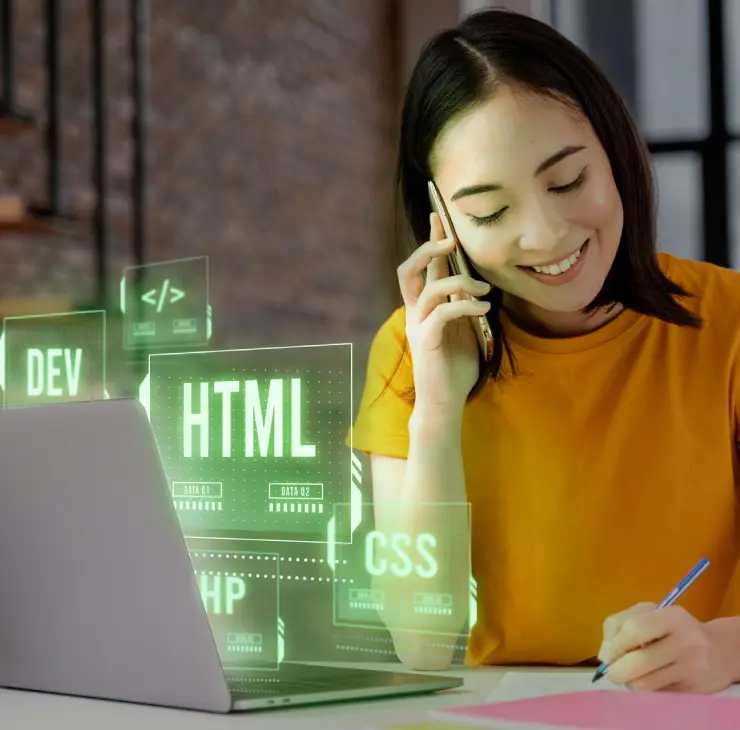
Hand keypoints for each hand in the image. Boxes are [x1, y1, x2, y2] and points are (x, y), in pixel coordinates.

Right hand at [397, 212, 490, 409]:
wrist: (445, 401)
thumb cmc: (455, 367)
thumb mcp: (464, 329)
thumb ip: (463, 304)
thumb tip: (475, 281)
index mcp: (422, 308)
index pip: (423, 268)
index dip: (430, 241)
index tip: (439, 217)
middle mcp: (415, 313)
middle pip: (409, 271)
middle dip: (429, 250)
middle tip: (451, 241)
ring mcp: (418, 326)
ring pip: (429, 289)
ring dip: (459, 282)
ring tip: (483, 289)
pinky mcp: (427, 341)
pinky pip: (443, 313)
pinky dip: (465, 305)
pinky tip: (483, 307)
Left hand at [598, 602, 733, 692]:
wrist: (719, 651)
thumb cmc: (674, 629)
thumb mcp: (649, 614)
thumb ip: (620, 625)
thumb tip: (603, 655)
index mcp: (672, 616)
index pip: (634, 629)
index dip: (615, 644)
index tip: (606, 656)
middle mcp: (686, 641)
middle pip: (638, 661)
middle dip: (616, 670)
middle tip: (611, 673)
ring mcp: (692, 667)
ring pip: (645, 682)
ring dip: (629, 682)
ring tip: (630, 675)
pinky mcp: (694, 689)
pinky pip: (657, 693)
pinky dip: (645, 688)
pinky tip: (649, 679)